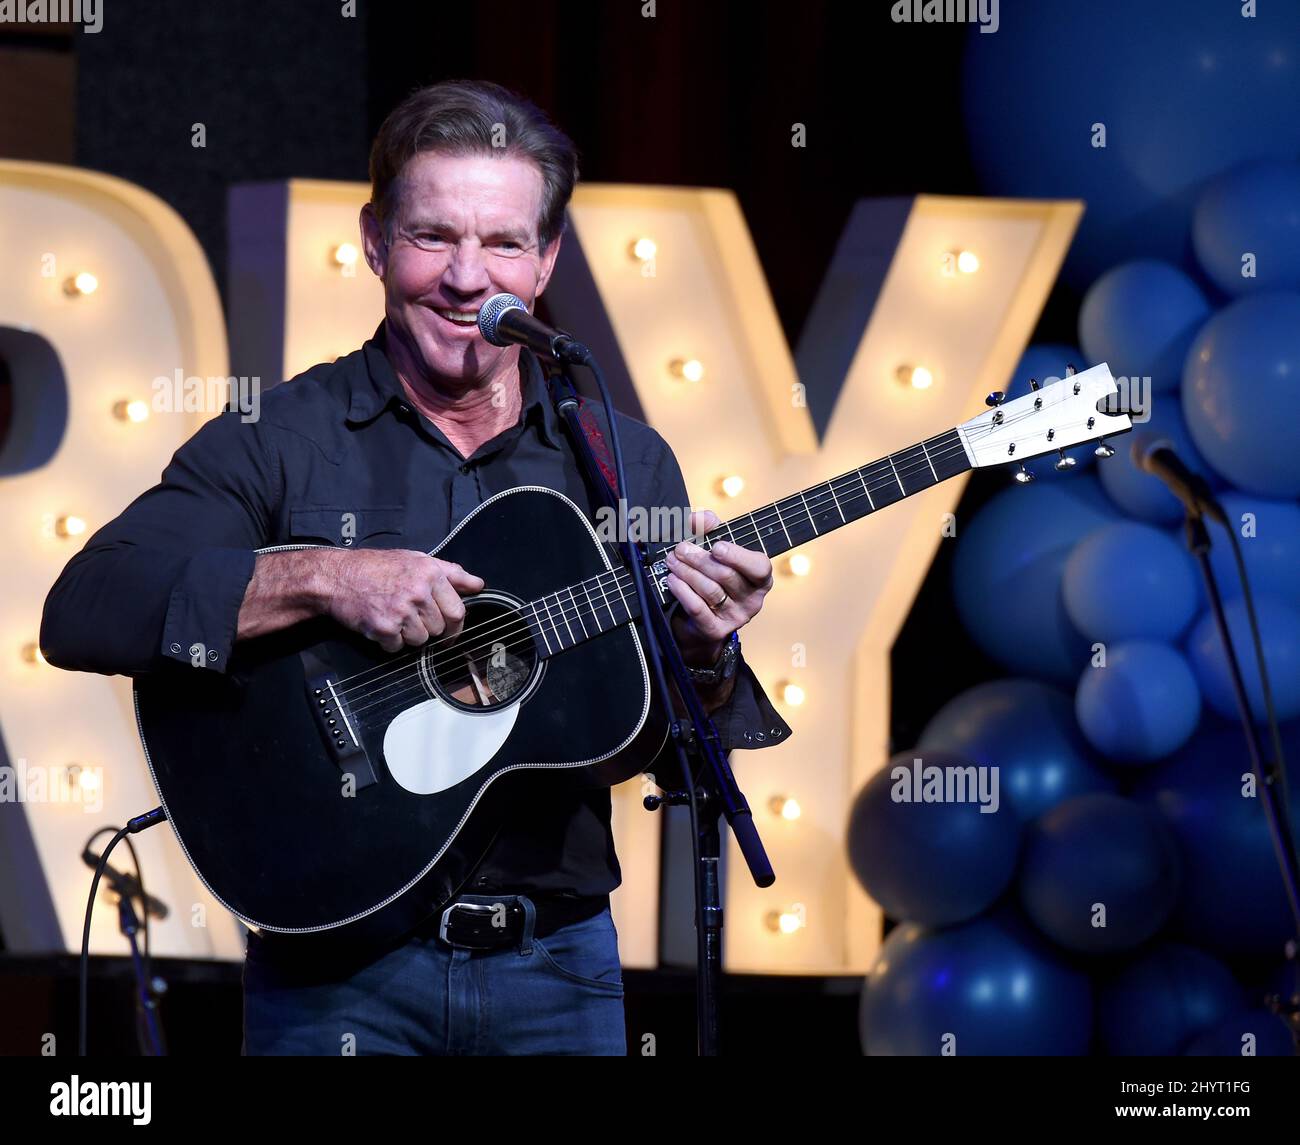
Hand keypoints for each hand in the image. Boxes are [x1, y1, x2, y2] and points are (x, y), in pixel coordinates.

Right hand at [322, 549, 483, 652]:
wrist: (336, 577)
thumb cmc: (375, 567)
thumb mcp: (416, 559)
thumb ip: (451, 573)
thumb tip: (478, 584)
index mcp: (430, 574)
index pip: (457, 611)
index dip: (455, 625)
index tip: (450, 630)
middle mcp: (418, 592)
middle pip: (440, 629)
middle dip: (429, 628)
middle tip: (413, 618)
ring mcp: (401, 611)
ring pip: (421, 640)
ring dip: (409, 635)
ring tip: (395, 617)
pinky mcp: (384, 628)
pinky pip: (398, 647)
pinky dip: (390, 642)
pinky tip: (381, 623)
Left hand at [664, 510, 773, 665]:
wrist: (702, 621)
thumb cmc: (714, 577)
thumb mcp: (716, 550)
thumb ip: (710, 529)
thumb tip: (698, 519)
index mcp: (760, 578)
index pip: (759, 567)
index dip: (738, 556)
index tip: (716, 546)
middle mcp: (753, 600)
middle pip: (726, 575)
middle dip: (699, 559)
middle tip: (680, 549)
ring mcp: (736, 617)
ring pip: (710, 590)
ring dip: (687, 572)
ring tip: (672, 561)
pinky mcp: (716, 630)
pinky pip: (698, 608)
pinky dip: (682, 591)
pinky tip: (672, 580)